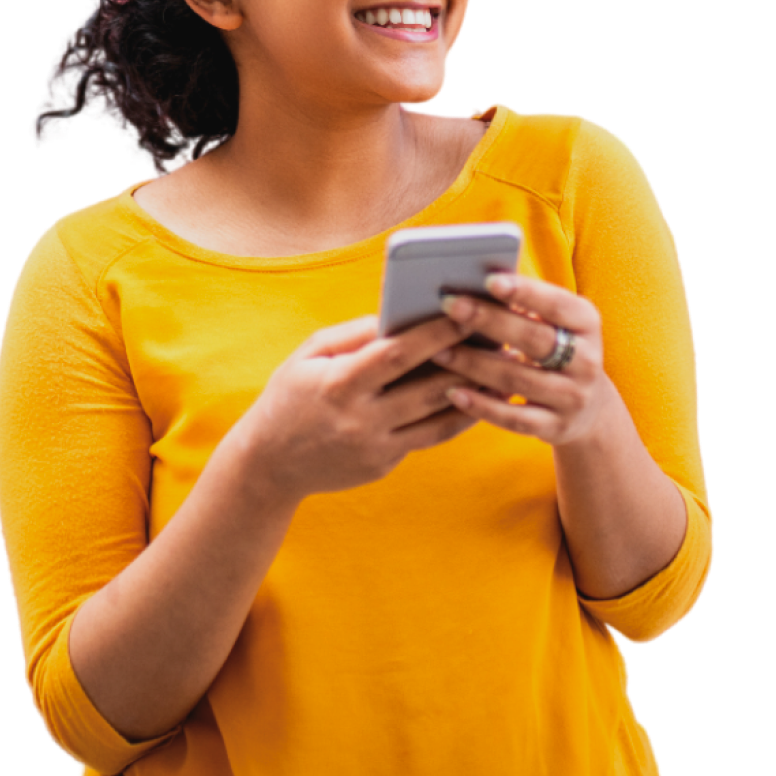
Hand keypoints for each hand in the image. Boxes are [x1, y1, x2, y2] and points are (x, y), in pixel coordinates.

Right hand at [238, 313, 482, 503]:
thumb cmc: (290, 396)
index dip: (435, 333)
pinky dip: (458, 417)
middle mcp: (360, 419)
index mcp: (338, 385)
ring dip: (476, 393)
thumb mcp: (309, 355)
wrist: (269, 465)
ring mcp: (375, 447)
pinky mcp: (384, 464)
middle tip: (505, 340)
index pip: (396, 355)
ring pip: (438, 419)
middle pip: (427, 388)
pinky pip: (430, 438)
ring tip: (506, 370)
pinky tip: (480, 398)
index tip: (467, 311)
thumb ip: (353, 334)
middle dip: (469, 362)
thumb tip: (399, 315)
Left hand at [432, 273, 610, 446]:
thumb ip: (524, 305)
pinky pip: (514, 418)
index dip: (525, 292)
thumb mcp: (553, 324)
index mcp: (587, 323)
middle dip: (489, 321)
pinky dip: (482, 406)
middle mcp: (586, 360)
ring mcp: (572, 397)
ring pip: (518, 379)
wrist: (589, 407)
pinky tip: (453, 393)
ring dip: (475, 364)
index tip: (489, 280)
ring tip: (439, 351)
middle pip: (534, 340)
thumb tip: (474, 286)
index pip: (557, 304)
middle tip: (451, 306)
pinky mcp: (556, 427)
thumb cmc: (555, 349)